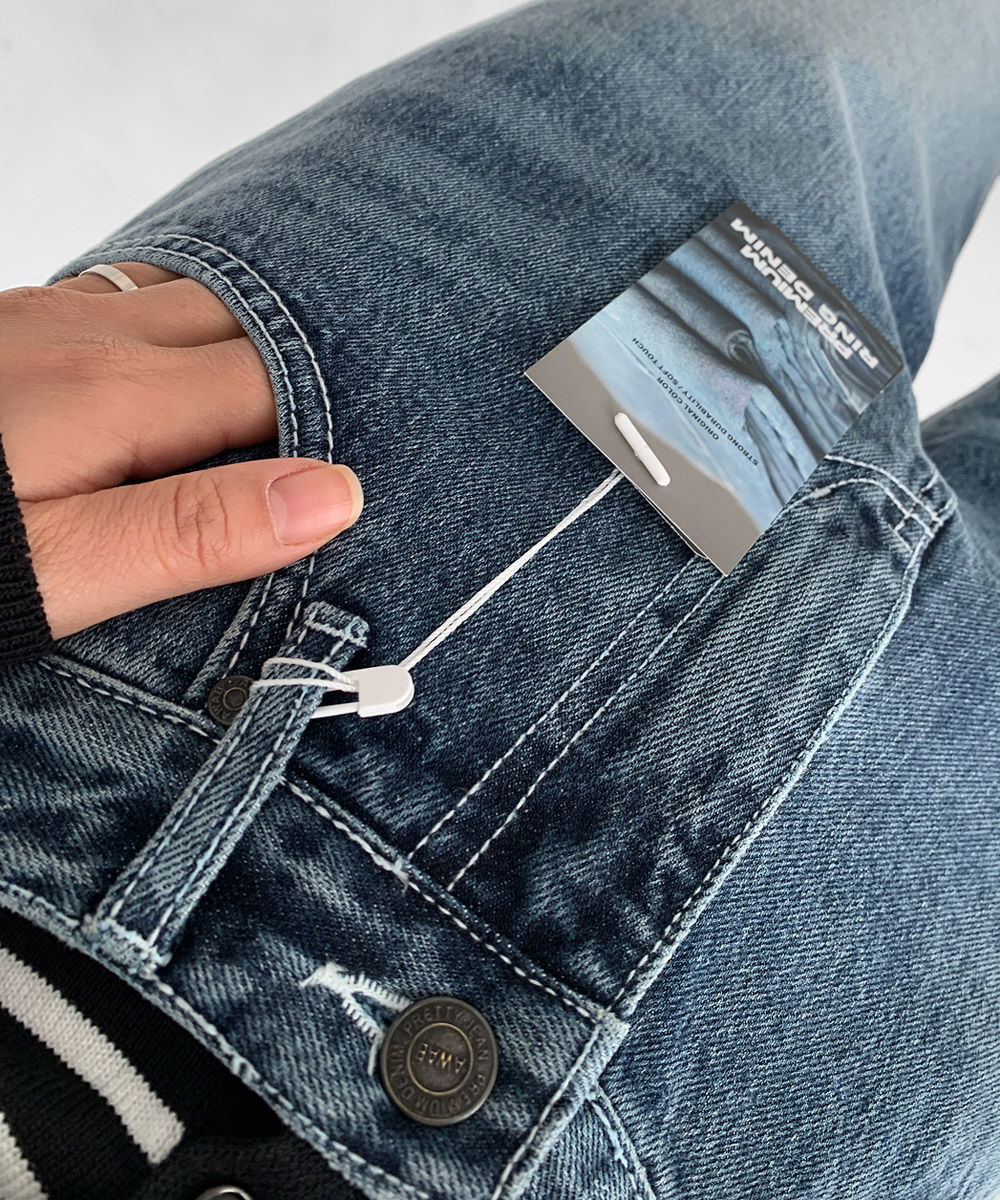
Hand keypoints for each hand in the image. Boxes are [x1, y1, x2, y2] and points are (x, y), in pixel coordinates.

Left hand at [0, 264, 362, 639]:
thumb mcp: (64, 570)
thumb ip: (197, 531)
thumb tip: (335, 496)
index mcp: (115, 391)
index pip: (276, 383)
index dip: (329, 426)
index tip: (364, 471)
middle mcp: (85, 332)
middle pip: (243, 323)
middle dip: (301, 367)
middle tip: (347, 423)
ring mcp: (42, 319)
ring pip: (188, 297)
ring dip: (243, 336)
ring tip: (278, 398)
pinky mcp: (11, 328)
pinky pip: (128, 297)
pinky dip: (179, 323)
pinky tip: (184, 368)